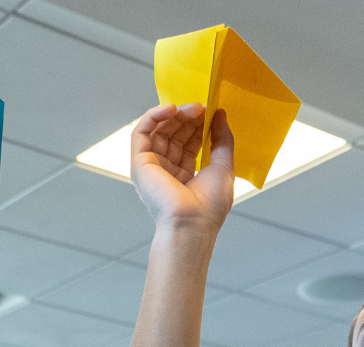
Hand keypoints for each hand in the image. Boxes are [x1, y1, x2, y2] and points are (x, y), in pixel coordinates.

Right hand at [130, 103, 234, 230]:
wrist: (192, 223)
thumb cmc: (209, 205)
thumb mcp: (224, 165)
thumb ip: (222, 138)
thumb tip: (220, 114)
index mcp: (184, 175)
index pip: (188, 141)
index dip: (198, 124)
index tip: (211, 110)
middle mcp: (166, 171)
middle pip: (173, 134)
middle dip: (188, 117)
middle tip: (202, 106)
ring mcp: (151, 167)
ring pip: (157, 131)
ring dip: (174, 115)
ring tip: (192, 108)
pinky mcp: (139, 164)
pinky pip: (140, 133)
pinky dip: (153, 117)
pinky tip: (170, 109)